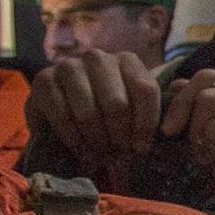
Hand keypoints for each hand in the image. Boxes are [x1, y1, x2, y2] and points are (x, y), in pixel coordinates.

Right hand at [26, 49, 161, 183]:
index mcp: (127, 61)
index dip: (145, 126)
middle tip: (118, 156)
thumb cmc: (106, 118)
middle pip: (117, 104)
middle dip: (119, 137)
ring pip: (89, 112)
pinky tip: (82, 151)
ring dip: (97, 141)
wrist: (61, 116)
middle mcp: (98, 58)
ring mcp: (68, 66)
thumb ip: (151, 117)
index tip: (142, 149)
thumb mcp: (133, 113)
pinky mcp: (43, 81)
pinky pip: (63, 117)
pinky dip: (75, 140)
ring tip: (101, 155)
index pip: (146, 91)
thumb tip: (172, 133)